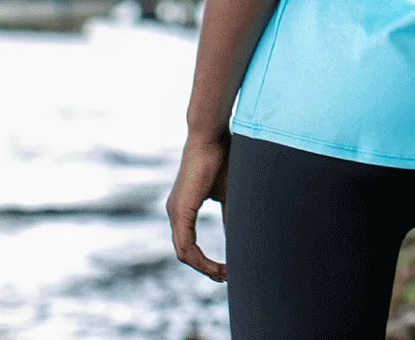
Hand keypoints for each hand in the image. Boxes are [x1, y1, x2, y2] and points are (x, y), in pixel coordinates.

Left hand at [167, 133, 229, 280]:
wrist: (212, 136)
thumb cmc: (222, 158)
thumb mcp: (228, 194)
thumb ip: (229, 216)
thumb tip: (240, 238)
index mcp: (183, 208)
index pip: (190, 244)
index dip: (206, 260)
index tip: (225, 269)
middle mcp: (175, 212)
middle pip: (186, 253)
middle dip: (206, 269)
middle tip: (226, 277)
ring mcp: (175, 212)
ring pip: (184, 253)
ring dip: (204, 267)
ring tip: (225, 274)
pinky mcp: (180, 210)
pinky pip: (186, 246)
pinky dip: (201, 259)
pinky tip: (217, 265)